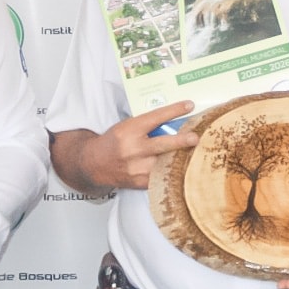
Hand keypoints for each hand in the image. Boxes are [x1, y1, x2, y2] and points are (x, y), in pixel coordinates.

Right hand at [73, 100, 196, 190]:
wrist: (93, 164)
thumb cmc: (114, 142)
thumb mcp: (127, 127)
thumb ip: (147, 126)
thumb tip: (175, 122)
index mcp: (130, 130)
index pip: (155, 117)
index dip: (174, 110)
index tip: (189, 105)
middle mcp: (134, 149)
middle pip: (163, 144)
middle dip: (182, 141)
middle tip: (195, 138)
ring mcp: (137, 168)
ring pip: (165, 162)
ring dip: (181, 158)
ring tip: (195, 154)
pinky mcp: (140, 182)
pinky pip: (161, 176)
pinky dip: (172, 171)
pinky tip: (183, 168)